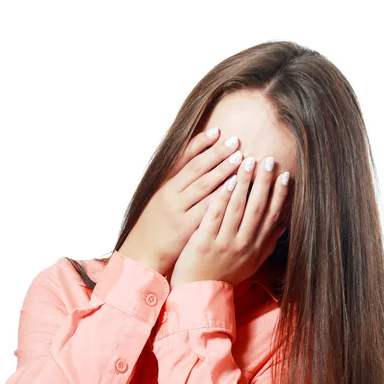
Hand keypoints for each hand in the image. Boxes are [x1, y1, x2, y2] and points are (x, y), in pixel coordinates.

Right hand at [117, 126, 243, 274]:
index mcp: (164, 185)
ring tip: (241, 159)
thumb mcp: (162, 198)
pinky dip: (222, 197)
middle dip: (217, 154)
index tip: (217, 131)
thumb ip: (178, 181)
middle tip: (236, 141)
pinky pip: (207, 209)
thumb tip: (199, 160)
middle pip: (196, 169)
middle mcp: (170, 195)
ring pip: (203, 186)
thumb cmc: (157, 224)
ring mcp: (177, 211)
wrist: (142, 252)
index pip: (183, 158)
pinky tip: (237, 189)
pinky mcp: (186, 227)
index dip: (200, 143)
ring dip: (224, 171)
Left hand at [170, 155, 290, 287]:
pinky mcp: (205, 242)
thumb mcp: (252, 263)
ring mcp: (224, 243)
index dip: (280, 195)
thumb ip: (267, 243)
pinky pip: (215, 215)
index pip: (272, 216)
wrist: (198, 292)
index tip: (285, 174)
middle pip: (257, 208)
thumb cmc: (224, 274)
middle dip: (264, 182)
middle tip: (268, 160)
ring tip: (247, 161)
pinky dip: (222, 197)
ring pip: (238, 207)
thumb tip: (284, 224)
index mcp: (256, 247)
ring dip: (244, 183)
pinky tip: (227, 180)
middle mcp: (244, 244)